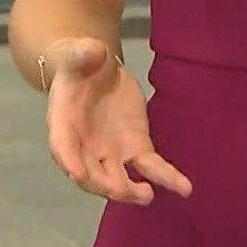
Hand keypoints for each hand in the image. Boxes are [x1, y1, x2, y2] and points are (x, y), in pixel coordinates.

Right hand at [44, 37, 192, 206]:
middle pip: (92, 174)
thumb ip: (83, 53)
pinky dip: (167, 178)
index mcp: (64, 125)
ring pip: (120, 179)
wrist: (96, 70)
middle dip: (105, 185)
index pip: (62, 148)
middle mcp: (85, 148)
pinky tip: (184, 188)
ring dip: (132, 192)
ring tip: (148, 196)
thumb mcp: (80, 53)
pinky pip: (151, 167)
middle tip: (122, 190)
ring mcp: (112, 152)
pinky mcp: (136, 148)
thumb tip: (92, 50)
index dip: (69, 162)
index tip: (77, 175)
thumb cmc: (81, 63)